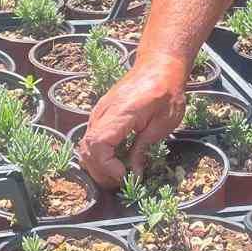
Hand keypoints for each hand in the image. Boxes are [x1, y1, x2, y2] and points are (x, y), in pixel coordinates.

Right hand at [76, 58, 186, 188]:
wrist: (159, 66)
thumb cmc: (166, 92)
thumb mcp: (163, 124)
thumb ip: (143, 149)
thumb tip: (133, 174)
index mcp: (120, 113)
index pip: (98, 144)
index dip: (107, 166)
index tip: (124, 176)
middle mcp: (103, 113)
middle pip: (87, 149)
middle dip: (101, 172)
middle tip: (121, 184)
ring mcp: (98, 112)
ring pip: (85, 145)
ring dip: (97, 166)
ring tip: (117, 176)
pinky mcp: (100, 114)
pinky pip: (90, 138)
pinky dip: (97, 155)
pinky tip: (113, 163)